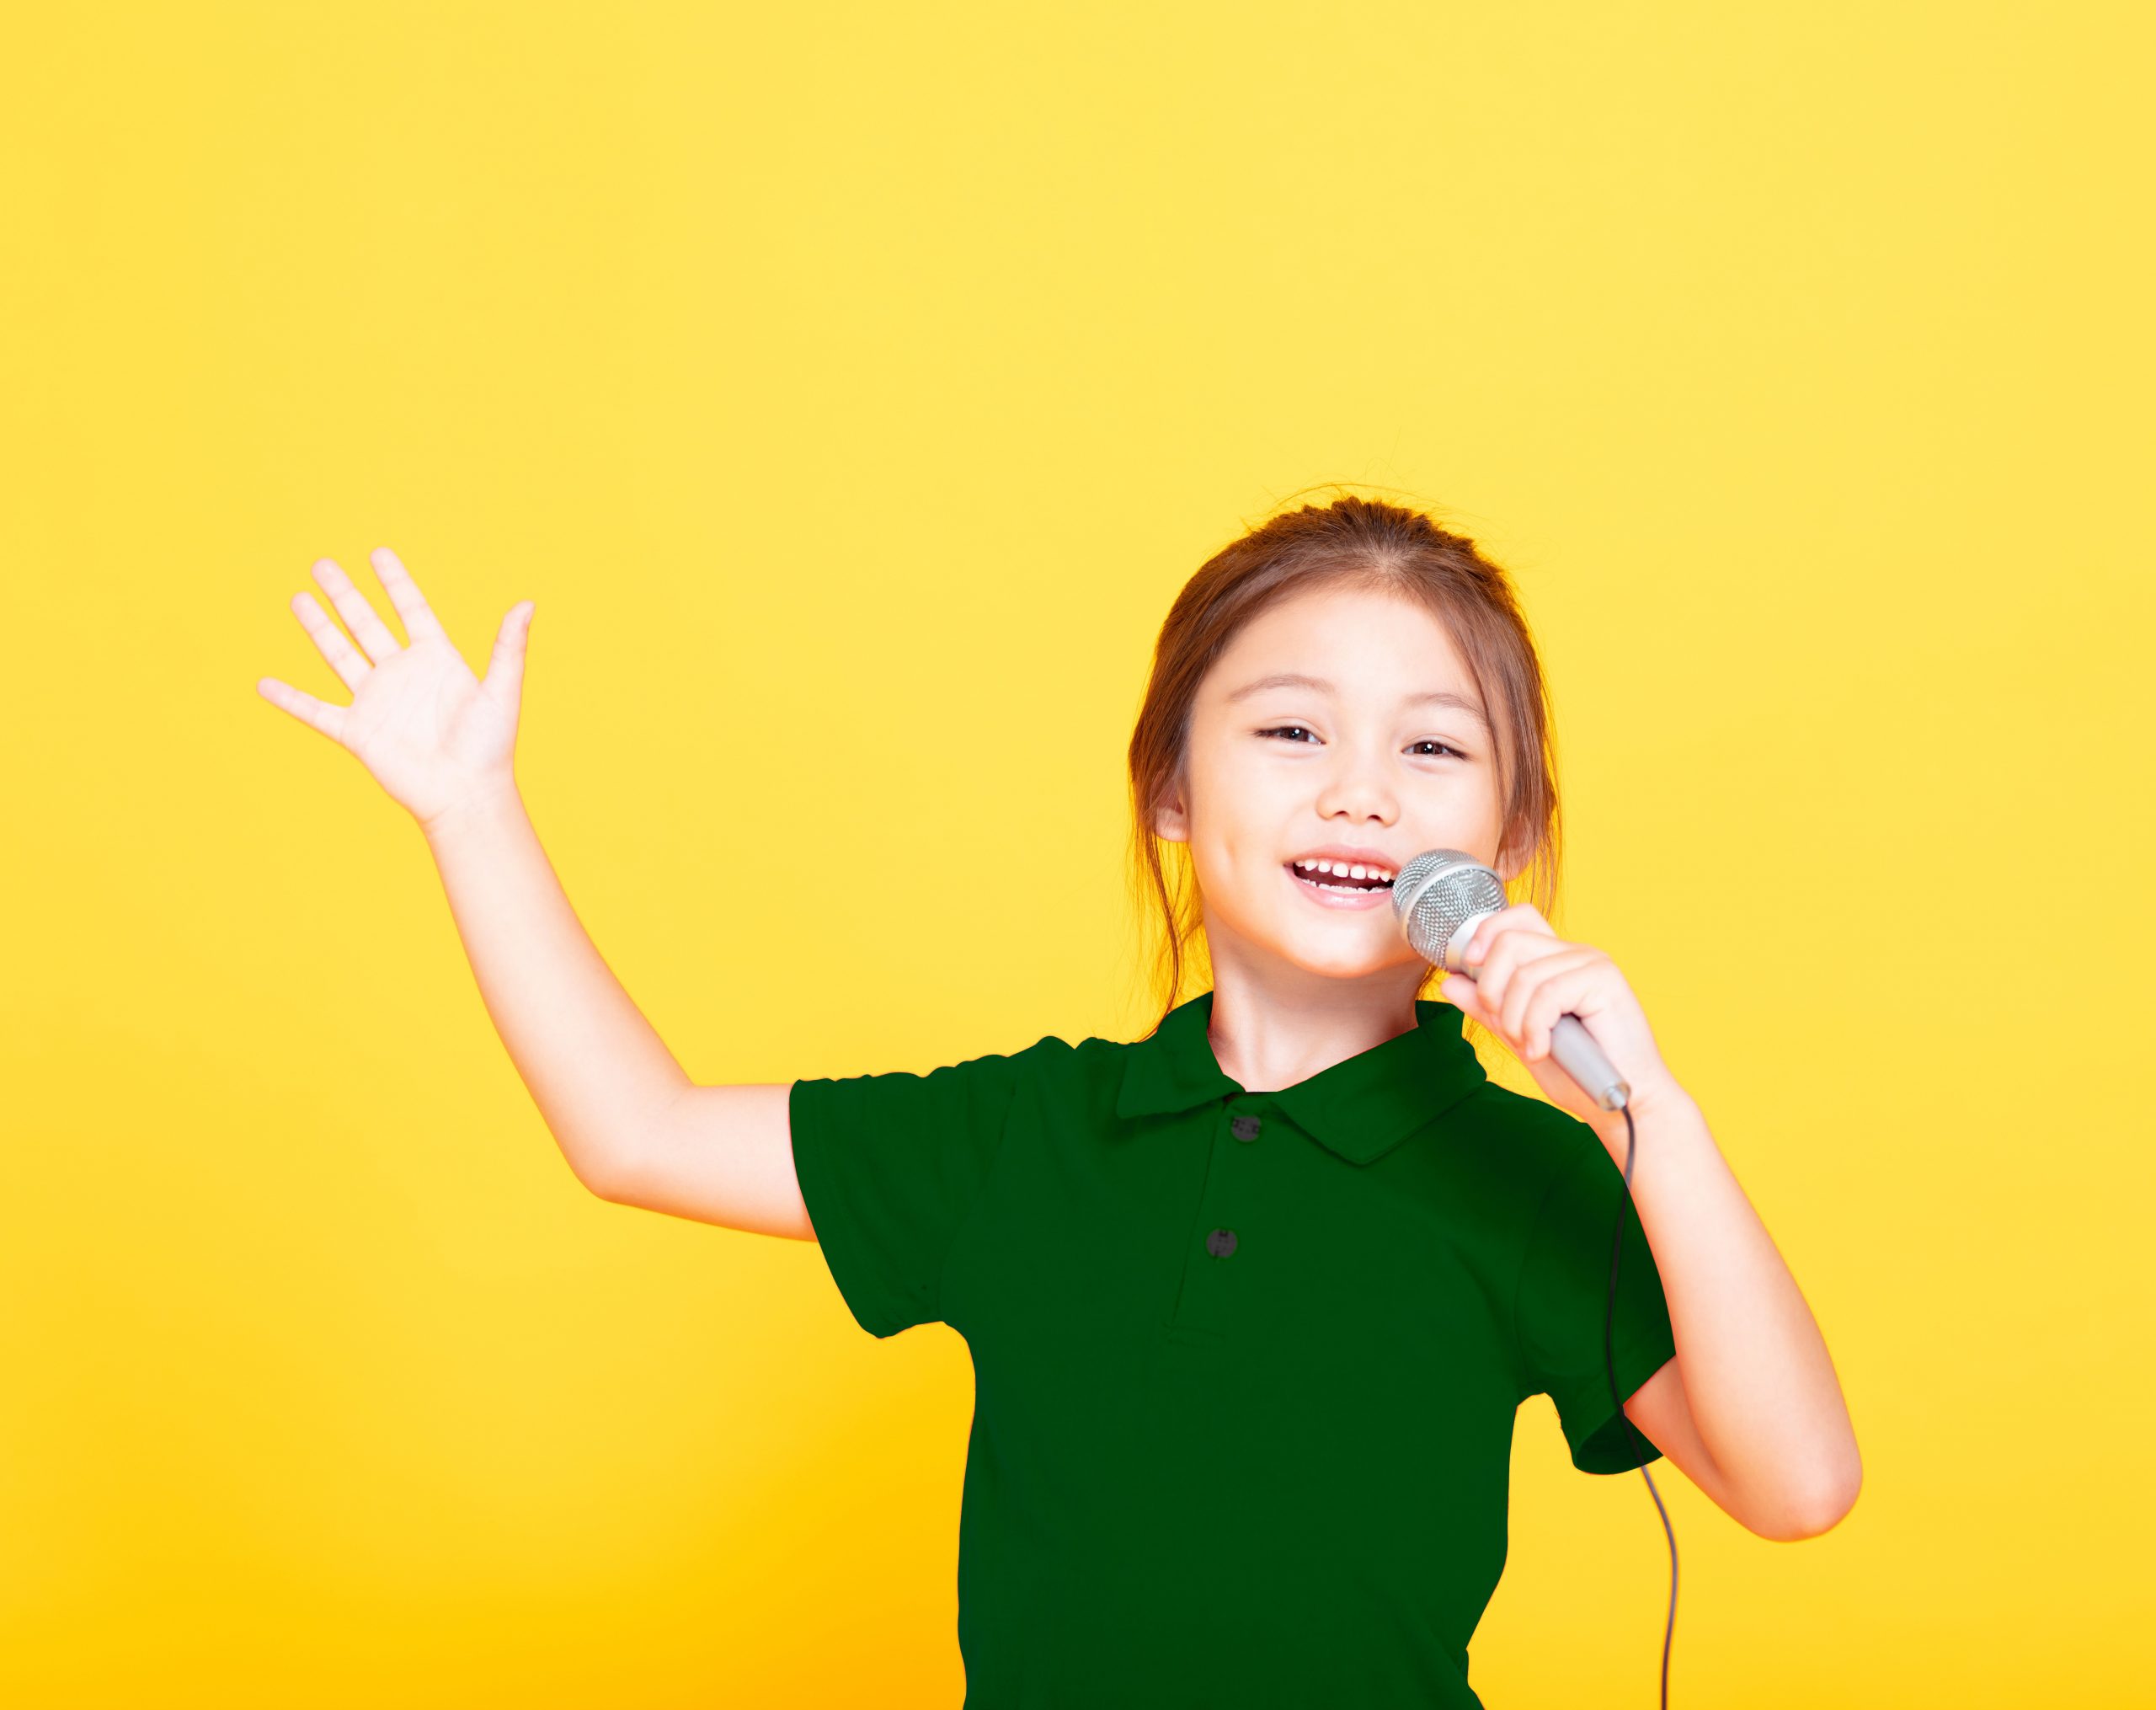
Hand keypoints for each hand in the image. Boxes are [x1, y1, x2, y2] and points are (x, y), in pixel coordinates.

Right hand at [256, 547, 534, 833]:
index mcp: (437, 660)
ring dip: (318, 628)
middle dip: (344, 595)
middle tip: (322, 564)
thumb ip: (509, 647)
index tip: (378, 553)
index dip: (395, 583)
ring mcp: (377, 702)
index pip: (412, 610)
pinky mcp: (357, 732)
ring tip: (298, 598)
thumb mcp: (501, 691)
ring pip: (339, 655)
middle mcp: (402, 675)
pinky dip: (289, 699)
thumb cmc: (490, 747)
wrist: (466, 795)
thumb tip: (527, 603)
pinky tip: (264, 684)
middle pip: (366, 625)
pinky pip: (315, 711)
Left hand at [1436, 901, 1681, 1130]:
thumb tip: (1450, 982)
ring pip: (1524, 975)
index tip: (1469, 965)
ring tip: (1533, 1047)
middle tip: (1508, 1028)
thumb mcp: (1518, 1037)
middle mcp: (1573, 954)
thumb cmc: (1577, 1073)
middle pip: (1508, 942)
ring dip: (1515, 1021)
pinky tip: (1544, 1050)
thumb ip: (1488, 1008)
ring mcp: (1591, 963)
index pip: (1517, 918)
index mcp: (1554, 960)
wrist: (1622, 1102)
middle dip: (1492, 990)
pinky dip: (1535, 1027)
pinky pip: (1547, 993)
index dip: (1486, 933)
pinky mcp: (1604, 979)